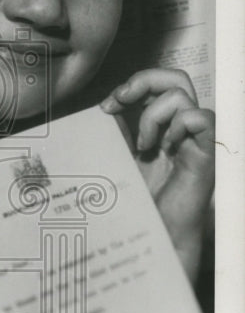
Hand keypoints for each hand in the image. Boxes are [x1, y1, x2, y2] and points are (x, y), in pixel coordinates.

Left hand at [101, 68, 213, 280]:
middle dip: (143, 81)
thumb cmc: (136, 200)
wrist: (151, 235)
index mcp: (161, 125)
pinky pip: (201, 118)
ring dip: (153, 115)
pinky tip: (166, 147)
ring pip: (182, 95)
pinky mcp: (206, 154)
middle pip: (175, 77)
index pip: (157, 83)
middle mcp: (181, 128)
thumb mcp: (116, 156)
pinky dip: (179, 124)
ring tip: (143, 145)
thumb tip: (106, 104)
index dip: (132, 84)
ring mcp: (195, 139)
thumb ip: (115, 129)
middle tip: (121, 100)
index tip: (106, 106)